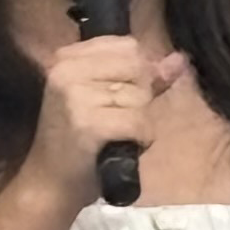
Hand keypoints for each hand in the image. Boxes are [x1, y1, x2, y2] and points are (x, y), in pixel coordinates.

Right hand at [21, 37, 189, 205]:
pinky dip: (141, 138)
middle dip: (140, 97)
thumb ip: (143, 78)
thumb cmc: (78, 143)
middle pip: (136, 66)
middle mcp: (66, 69)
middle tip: (116, 121)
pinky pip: (138, 121)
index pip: (127, 45)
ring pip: (139, 96)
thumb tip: (179, 59)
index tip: (118, 100)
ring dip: (140, 122)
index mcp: (67, 57)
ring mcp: (75, 95)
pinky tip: (124, 147)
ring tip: (116, 137)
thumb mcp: (105, 101)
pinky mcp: (87, 123)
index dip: (138, 74)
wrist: (50, 184)